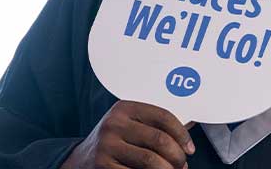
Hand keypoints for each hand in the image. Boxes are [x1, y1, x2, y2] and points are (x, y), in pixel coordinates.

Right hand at [61, 101, 194, 168]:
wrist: (81, 161)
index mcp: (124, 108)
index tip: (190, 149)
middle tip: (182, 165)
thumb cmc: (113, 143)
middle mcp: (114, 124)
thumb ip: (155, 125)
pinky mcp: (103, 166)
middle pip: (160, 140)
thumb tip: (189, 127)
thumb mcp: (130, 126)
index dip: (182, 135)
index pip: (163, 117)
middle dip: (177, 156)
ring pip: (151, 161)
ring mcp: (107, 146)